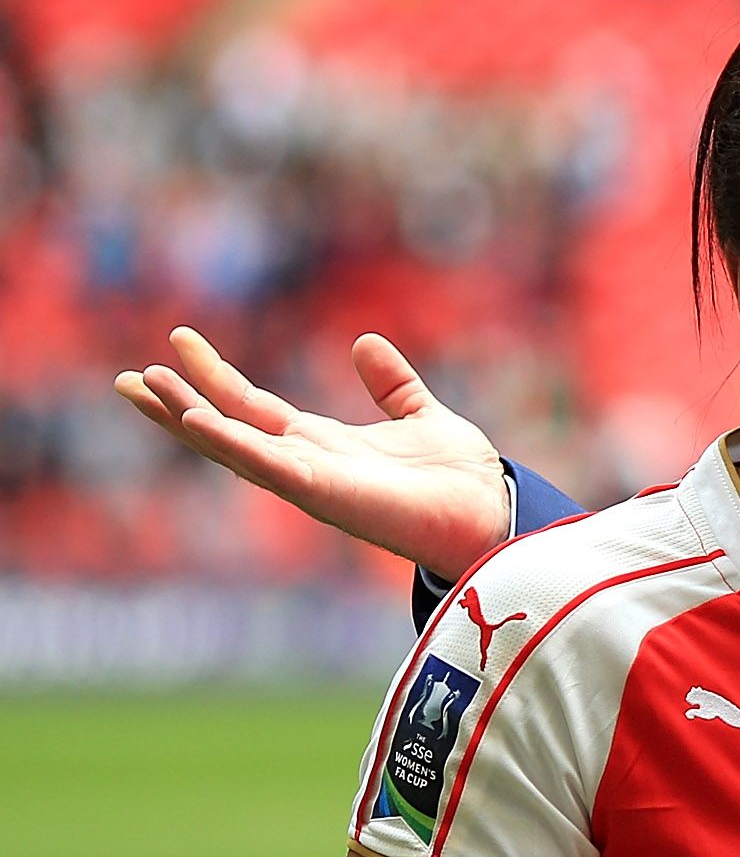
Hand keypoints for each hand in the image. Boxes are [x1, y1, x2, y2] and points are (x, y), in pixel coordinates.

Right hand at [114, 327, 513, 576]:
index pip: (252, 407)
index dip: (215, 377)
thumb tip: (365, 342)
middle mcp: (307, 464)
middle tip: (128, 377)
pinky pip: (271, 469)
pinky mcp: (329, 496)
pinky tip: (199, 423)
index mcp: (323, 444)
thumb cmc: (463, 479)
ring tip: (147, 387)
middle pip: (227, 428)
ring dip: (189, 419)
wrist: (494, 514)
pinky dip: (236, 446)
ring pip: (235, 447)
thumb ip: (394, 385)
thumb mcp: (423, 415)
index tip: (179, 342)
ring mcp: (312, 482)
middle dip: (176, 405)